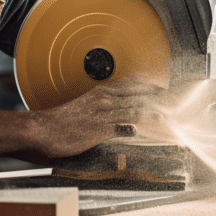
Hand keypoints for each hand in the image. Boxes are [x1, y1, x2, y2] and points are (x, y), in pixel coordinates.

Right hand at [31, 82, 167, 158]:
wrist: (40, 130)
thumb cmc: (59, 123)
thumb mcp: (84, 109)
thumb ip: (101, 107)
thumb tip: (118, 115)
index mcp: (101, 92)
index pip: (133, 85)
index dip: (151, 88)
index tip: (165, 90)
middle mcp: (104, 99)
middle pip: (138, 95)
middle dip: (159, 98)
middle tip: (175, 102)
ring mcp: (102, 114)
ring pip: (133, 109)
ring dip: (152, 113)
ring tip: (168, 116)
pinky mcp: (97, 129)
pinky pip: (121, 126)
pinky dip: (134, 127)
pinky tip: (145, 129)